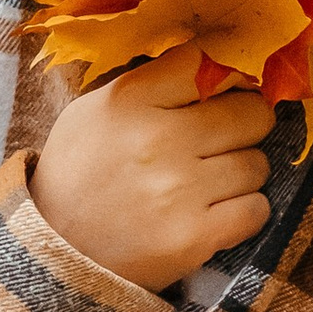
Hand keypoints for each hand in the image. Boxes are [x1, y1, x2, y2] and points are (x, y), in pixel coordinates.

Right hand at [28, 53, 272, 295]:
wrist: (55, 249)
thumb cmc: (81, 171)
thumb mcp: (96, 110)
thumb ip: (153, 84)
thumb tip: (220, 66)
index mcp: (129, 100)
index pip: (207, 63)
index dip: (226, 74)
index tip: (224, 90)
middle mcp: (157, 140)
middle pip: (250, 113)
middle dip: (246, 123)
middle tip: (227, 137)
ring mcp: (178, 191)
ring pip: (257, 164)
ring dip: (243, 171)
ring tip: (212, 180)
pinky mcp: (193, 237)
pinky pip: (256, 209)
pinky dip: (245, 210)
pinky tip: (218, 210)